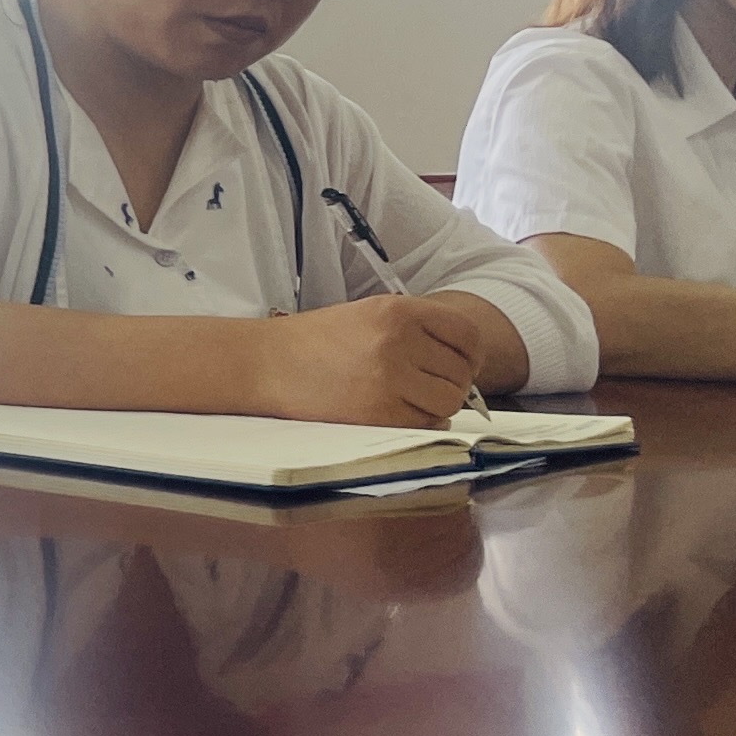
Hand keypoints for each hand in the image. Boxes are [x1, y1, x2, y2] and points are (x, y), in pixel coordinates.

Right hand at [251, 293, 493, 427]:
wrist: (265, 363)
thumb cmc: (315, 340)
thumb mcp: (368, 314)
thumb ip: (416, 329)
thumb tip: (464, 362)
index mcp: (397, 310)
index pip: (467, 334)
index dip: (470, 353)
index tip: (459, 363)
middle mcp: (397, 342)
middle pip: (461, 373)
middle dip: (452, 382)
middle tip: (426, 384)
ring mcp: (388, 379)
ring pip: (448, 402)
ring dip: (437, 405)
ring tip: (411, 399)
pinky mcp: (376, 413)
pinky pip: (426, 424)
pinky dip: (421, 423)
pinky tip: (398, 413)